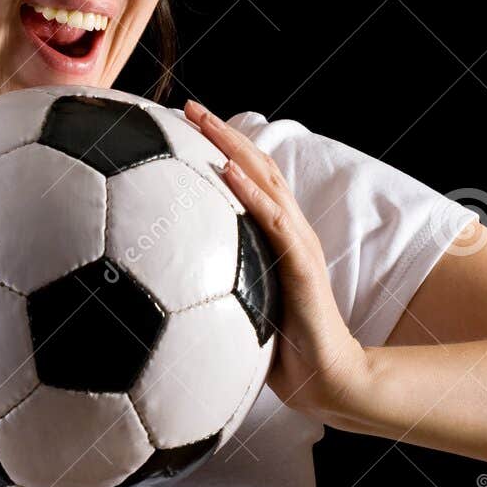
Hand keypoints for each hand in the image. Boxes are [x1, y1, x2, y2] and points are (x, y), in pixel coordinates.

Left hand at [184, 99, 371, 417]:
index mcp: (273, 237)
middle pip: (255, 165)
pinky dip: (248, 191)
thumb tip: (159, 294)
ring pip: (264, 179)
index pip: (248, 179)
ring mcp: (297, 243)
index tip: (182, 126)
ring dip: (231, 145)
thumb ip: (211, 292)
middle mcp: (287, 230)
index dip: (220, 148)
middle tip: (186, 105)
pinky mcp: (301, 264)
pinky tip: (224, 170)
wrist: (327, 381)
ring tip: (201, 119)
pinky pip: (272, 220)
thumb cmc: (281, 351)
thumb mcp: (237, 311)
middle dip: (221, 131)